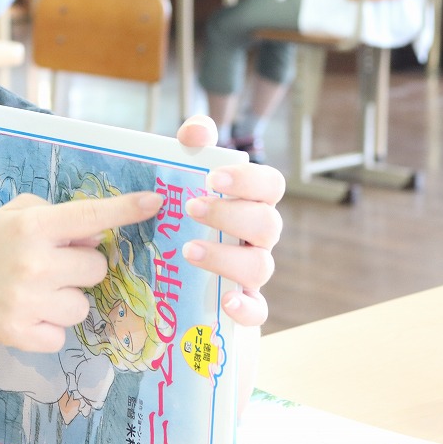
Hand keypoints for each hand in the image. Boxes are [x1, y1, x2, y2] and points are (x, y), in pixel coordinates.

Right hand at [0, 191, 164, 352]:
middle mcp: (34, 264)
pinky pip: (63, 334)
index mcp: (32, 227)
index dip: (125, 210)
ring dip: (67, 300)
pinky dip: (51, 327)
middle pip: (97, 268)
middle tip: (52, 266)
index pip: (89, 217)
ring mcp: (29, 302)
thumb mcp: (15, 214)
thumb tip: (95, 235)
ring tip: (37, 293)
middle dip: (81, 267)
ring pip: (83, 306)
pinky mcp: (24, 335)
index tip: (155, 202)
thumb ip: (58, 216)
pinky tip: (28, 314)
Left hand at [177, 115, 284, 326]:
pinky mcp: (241, 304)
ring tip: (188, 250)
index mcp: (250, 202)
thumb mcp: (185, 175)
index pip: (271, 185)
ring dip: (227, 257)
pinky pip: (257, 310)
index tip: (211, 178)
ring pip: (261, 266)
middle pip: (268, 224)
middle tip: (190, 208)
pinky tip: (226, 300)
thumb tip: (196, 133)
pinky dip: (247, 306)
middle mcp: (257, 237)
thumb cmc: (186, 214)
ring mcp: (252, 271)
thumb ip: (193, 144)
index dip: (248, 180)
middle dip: (230, 215)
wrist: (171, 272)